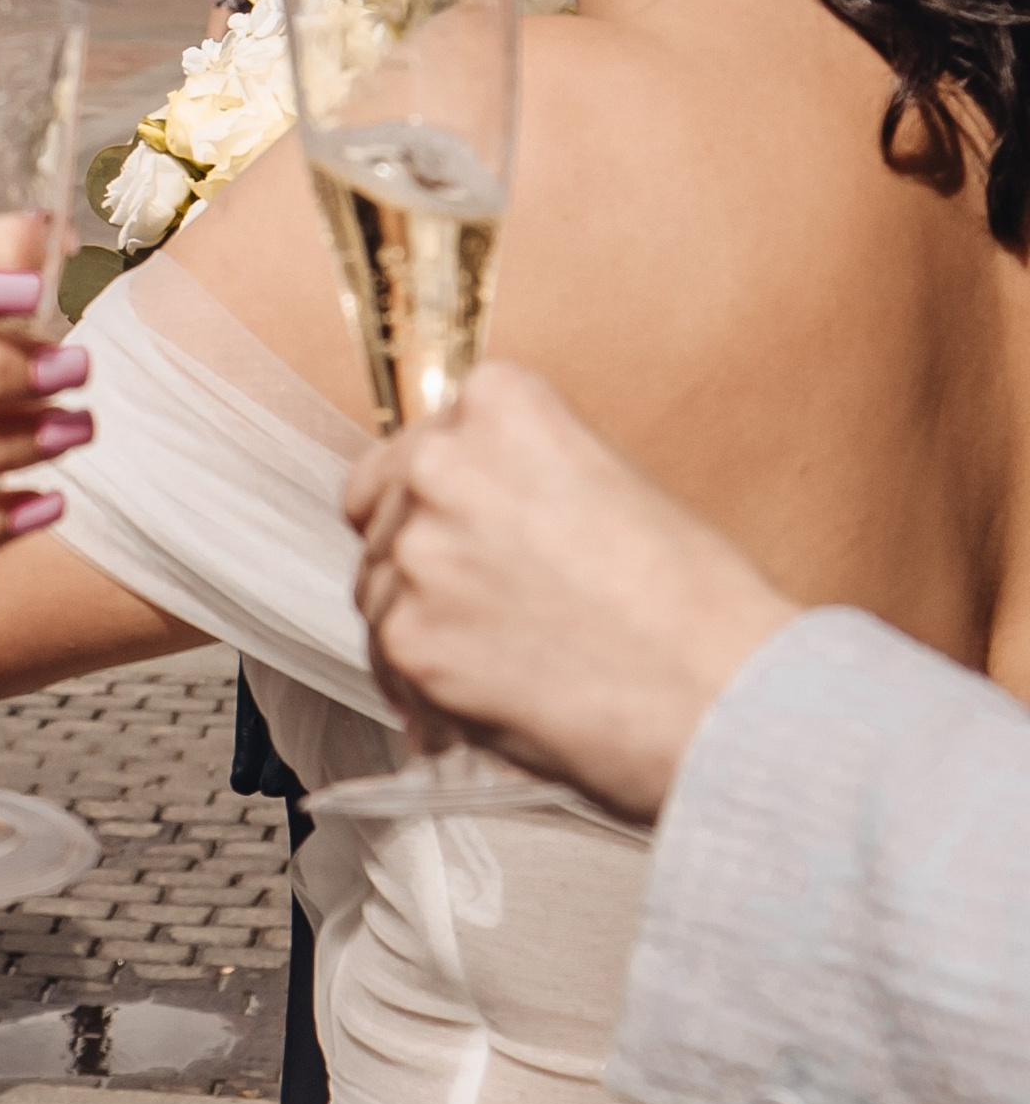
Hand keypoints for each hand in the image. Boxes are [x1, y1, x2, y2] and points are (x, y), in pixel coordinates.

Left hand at [343, 363, 797, 823]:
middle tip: (497, 604)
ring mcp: (418, 553)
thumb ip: (517, 478)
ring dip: (424, 625)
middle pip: (383, 514)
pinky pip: (388, 662)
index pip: (418, 446)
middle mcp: (443, 465)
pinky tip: (497, 696)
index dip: (444, 502)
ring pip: (377, 590)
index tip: (474, 536)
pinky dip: (427, 686)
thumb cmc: (697, 605)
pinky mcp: (409, 641)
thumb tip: (455, 514)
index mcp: (499, 406)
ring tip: (515, 656)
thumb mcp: (610, 483)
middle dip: (426, 560)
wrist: (727, 698)